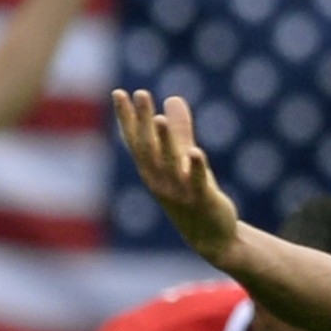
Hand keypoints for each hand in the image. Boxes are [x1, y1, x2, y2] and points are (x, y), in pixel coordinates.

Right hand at [113, 89, 239, 262]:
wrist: (211, 238)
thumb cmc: (194, 196)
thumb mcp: (185, 161)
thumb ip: (180, 130)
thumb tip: (173, 98)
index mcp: (152, 171)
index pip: (135, 141)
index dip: (127, 118)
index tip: (119, 92)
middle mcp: (160, 181)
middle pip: (148, 148)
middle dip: (143, 121)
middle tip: (140, 93)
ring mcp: (180, 192)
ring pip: (170, 164)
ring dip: (164, 141)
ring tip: (159, 118)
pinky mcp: (203, 200)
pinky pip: (198, 183)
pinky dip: (196, 168)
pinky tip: (197, 152)